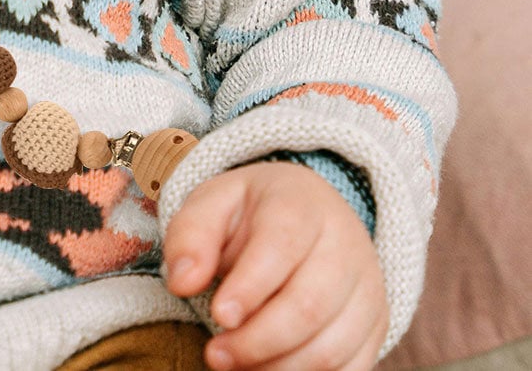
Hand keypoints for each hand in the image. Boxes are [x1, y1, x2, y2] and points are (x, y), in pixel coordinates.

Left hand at [164, 160, 387, 370]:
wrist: (310, 212)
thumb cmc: (251, 213)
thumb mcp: (213, 204)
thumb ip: (191, 236)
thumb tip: (181, 282)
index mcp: (301, 205)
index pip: (281, 247)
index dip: (250, 288)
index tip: (218, 316)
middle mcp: (346, 245)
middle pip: (309, 306)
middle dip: (257, 340)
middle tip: (215, 355)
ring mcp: (368, 288)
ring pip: (332, 347)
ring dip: (280, 369)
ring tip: (237, 367)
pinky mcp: (376, 326)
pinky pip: (352, 369)